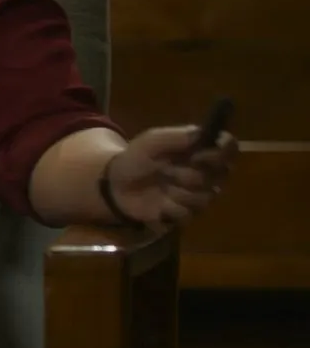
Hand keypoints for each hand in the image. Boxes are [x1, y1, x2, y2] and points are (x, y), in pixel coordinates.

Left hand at [103, 124, 238, 225]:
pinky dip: (170, 207)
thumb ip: (177, 136)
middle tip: (167, 170)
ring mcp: (199, 194)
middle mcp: (207, 172)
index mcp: (201, 150)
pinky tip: (158, 202)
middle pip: (221, 175)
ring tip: (160, 184)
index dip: (222, 152)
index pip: (230, 148)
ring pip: (206, 196)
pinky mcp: (187, 214)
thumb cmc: (137, 157)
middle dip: (191, 173)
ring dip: (178, 191)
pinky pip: (189, 213)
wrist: (116, 184)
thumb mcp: (152, 141)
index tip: (200, 155)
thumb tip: (203, 133)